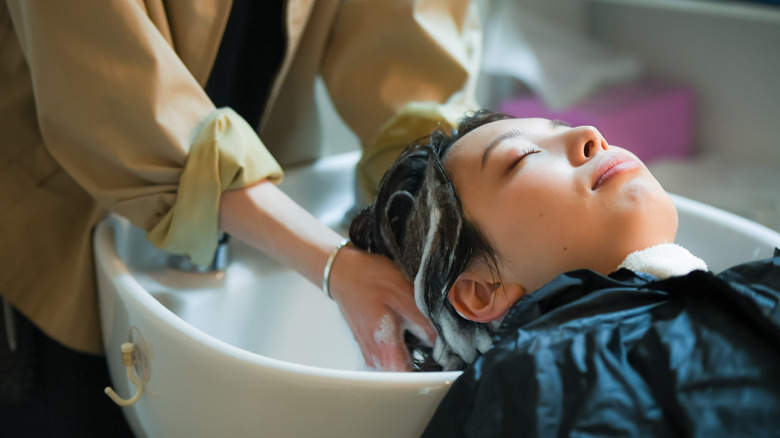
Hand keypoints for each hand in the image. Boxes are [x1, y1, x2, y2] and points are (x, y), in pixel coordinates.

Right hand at [328, 244, 436, 370]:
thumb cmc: (371, 280)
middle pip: (404, 375)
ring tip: (424, 335)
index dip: (430, 371)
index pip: (409, 379)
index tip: (443, 360)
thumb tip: (441, 344)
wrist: (344, 272)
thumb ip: (424, 325)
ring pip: (398, 367)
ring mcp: (369, 353)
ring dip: (413, 356)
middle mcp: (374, 357)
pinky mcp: (369, 346)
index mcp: (384, 348)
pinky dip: (402, 348)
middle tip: (437, 343)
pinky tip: (408, 331)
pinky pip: (390, 357)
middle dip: (424, 363)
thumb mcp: (405, 296)